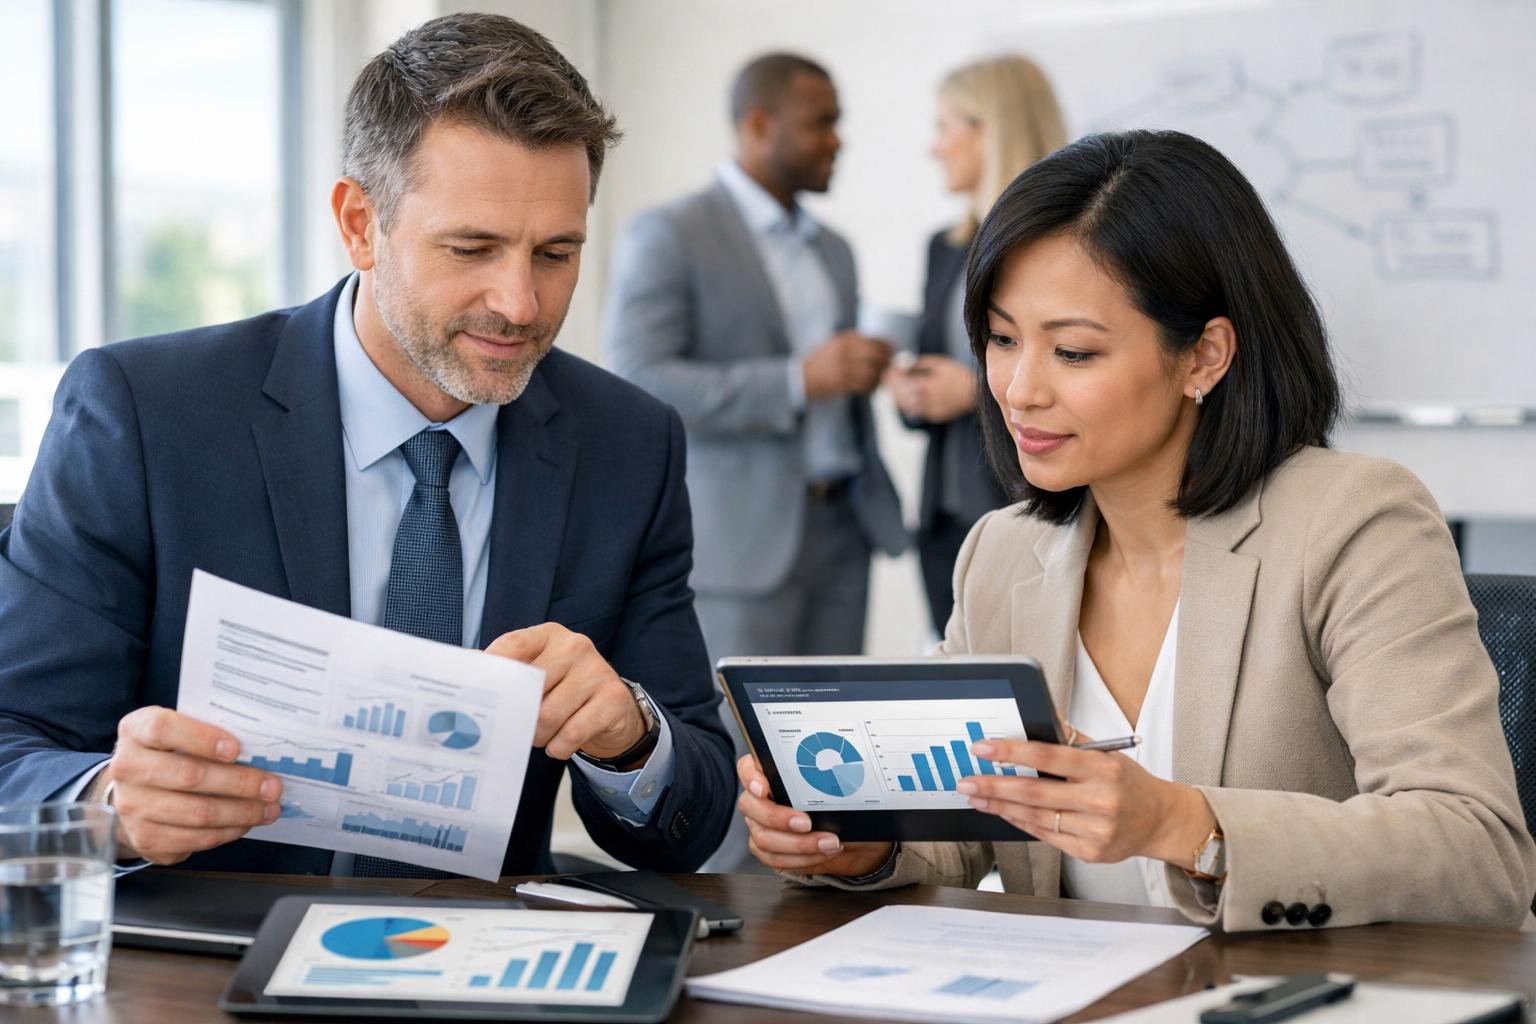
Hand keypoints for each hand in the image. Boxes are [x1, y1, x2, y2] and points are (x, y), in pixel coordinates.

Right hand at [94, 707, 282, 864]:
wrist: (134, 791)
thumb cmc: (170, 753)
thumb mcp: (180, 731)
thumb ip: (209, 732)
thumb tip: (260, 749)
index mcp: (135, 730)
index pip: (163, 729)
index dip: (201, 738)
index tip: (236, 749)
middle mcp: (127, 768)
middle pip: (188, 775)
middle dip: (239, 782)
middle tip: (273, 786)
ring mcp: (132, 807)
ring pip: (197, 813)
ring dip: (242, 812)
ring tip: (270, 807)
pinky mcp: (145, 839)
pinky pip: (195, 838)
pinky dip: (228, 831)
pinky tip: (248, 822)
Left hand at [486, 623, 648, 763]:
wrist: (614, 709)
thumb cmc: (564, 690)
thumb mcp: (539, 672)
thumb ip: (509, 671)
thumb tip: (465, 675)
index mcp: (550, 635)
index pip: (514, 645)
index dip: (492, 666)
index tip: (477, 689)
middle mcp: (575, 646)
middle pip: (529, 689)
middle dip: (519, 716)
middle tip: (519, 726)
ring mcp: (597, 671)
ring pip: (548, 716)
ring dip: (538, 735)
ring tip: (541, 735)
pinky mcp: (613, 699)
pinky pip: (571, 734)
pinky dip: (558, 747)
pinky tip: (560, 743)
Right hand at [736, 754, 892, 874]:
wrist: (856, 836)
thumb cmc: (845, 807)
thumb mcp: (844, 789)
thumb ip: (830, 781)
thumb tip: (836, 780)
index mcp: (774, 775)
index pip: (748, 768)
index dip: (751, 777)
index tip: (763, 789)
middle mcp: (762, 800)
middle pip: (750, 806)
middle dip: (778, 817)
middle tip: (806, 823)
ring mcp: (762, 827)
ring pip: (763, 838)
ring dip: (799, 844)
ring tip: (828, 842)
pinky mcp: (771, 851)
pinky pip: (775, 859)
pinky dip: (802, 859)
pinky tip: (822, 853)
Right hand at [803, 331, 892, 397]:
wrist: (802, 377)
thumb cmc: (821, 360)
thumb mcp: (834, 343)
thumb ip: (854, 341)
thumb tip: (880, 343)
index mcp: (844, 339)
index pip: (874, 341)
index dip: (888, 346)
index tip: (893, 350)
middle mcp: (846, 351)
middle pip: (877, 355)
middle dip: (887, 362)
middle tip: (889, 366)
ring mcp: (844, 367)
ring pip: (873, 372)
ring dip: (880, 377)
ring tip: (880, 379)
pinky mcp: (842, 383)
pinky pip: (865, 385)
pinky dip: (872, 387)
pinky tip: (871, 388)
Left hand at [885, 354, 977, 422]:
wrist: (975, 392)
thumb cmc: (958, 374)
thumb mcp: (941, 363)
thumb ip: (922, 363)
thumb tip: (906, 363)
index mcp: (928, 384)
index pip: (903, 382)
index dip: (894, 377)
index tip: (888, 371)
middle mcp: (928, 399)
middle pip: (903, 396)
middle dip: (893, 388)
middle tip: (887, 381)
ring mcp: (932, 409)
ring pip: (909, 406)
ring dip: (899, 399)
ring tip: (893, 391)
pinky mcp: (936, 416)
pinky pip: (918, 413)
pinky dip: (910, 407)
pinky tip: (906, 401)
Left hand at [958, 733, 1215, 867]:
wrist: (1160, 821)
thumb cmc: (1128, 782)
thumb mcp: (1108, 753)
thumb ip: (1071, 739)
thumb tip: (1037, 715)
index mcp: (1103, 769)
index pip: (1048, 756)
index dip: (1011, 752)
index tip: (983, 748)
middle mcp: (1100, 800)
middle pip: (1035, 792)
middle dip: (994, 786)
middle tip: (966, 780)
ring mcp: (1095, 830)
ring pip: (1035, 817)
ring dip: (1000, 806)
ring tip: (976, 795)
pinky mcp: (1089, 852)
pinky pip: (1044, 835)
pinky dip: (1020, 822)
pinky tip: (1002, 812)